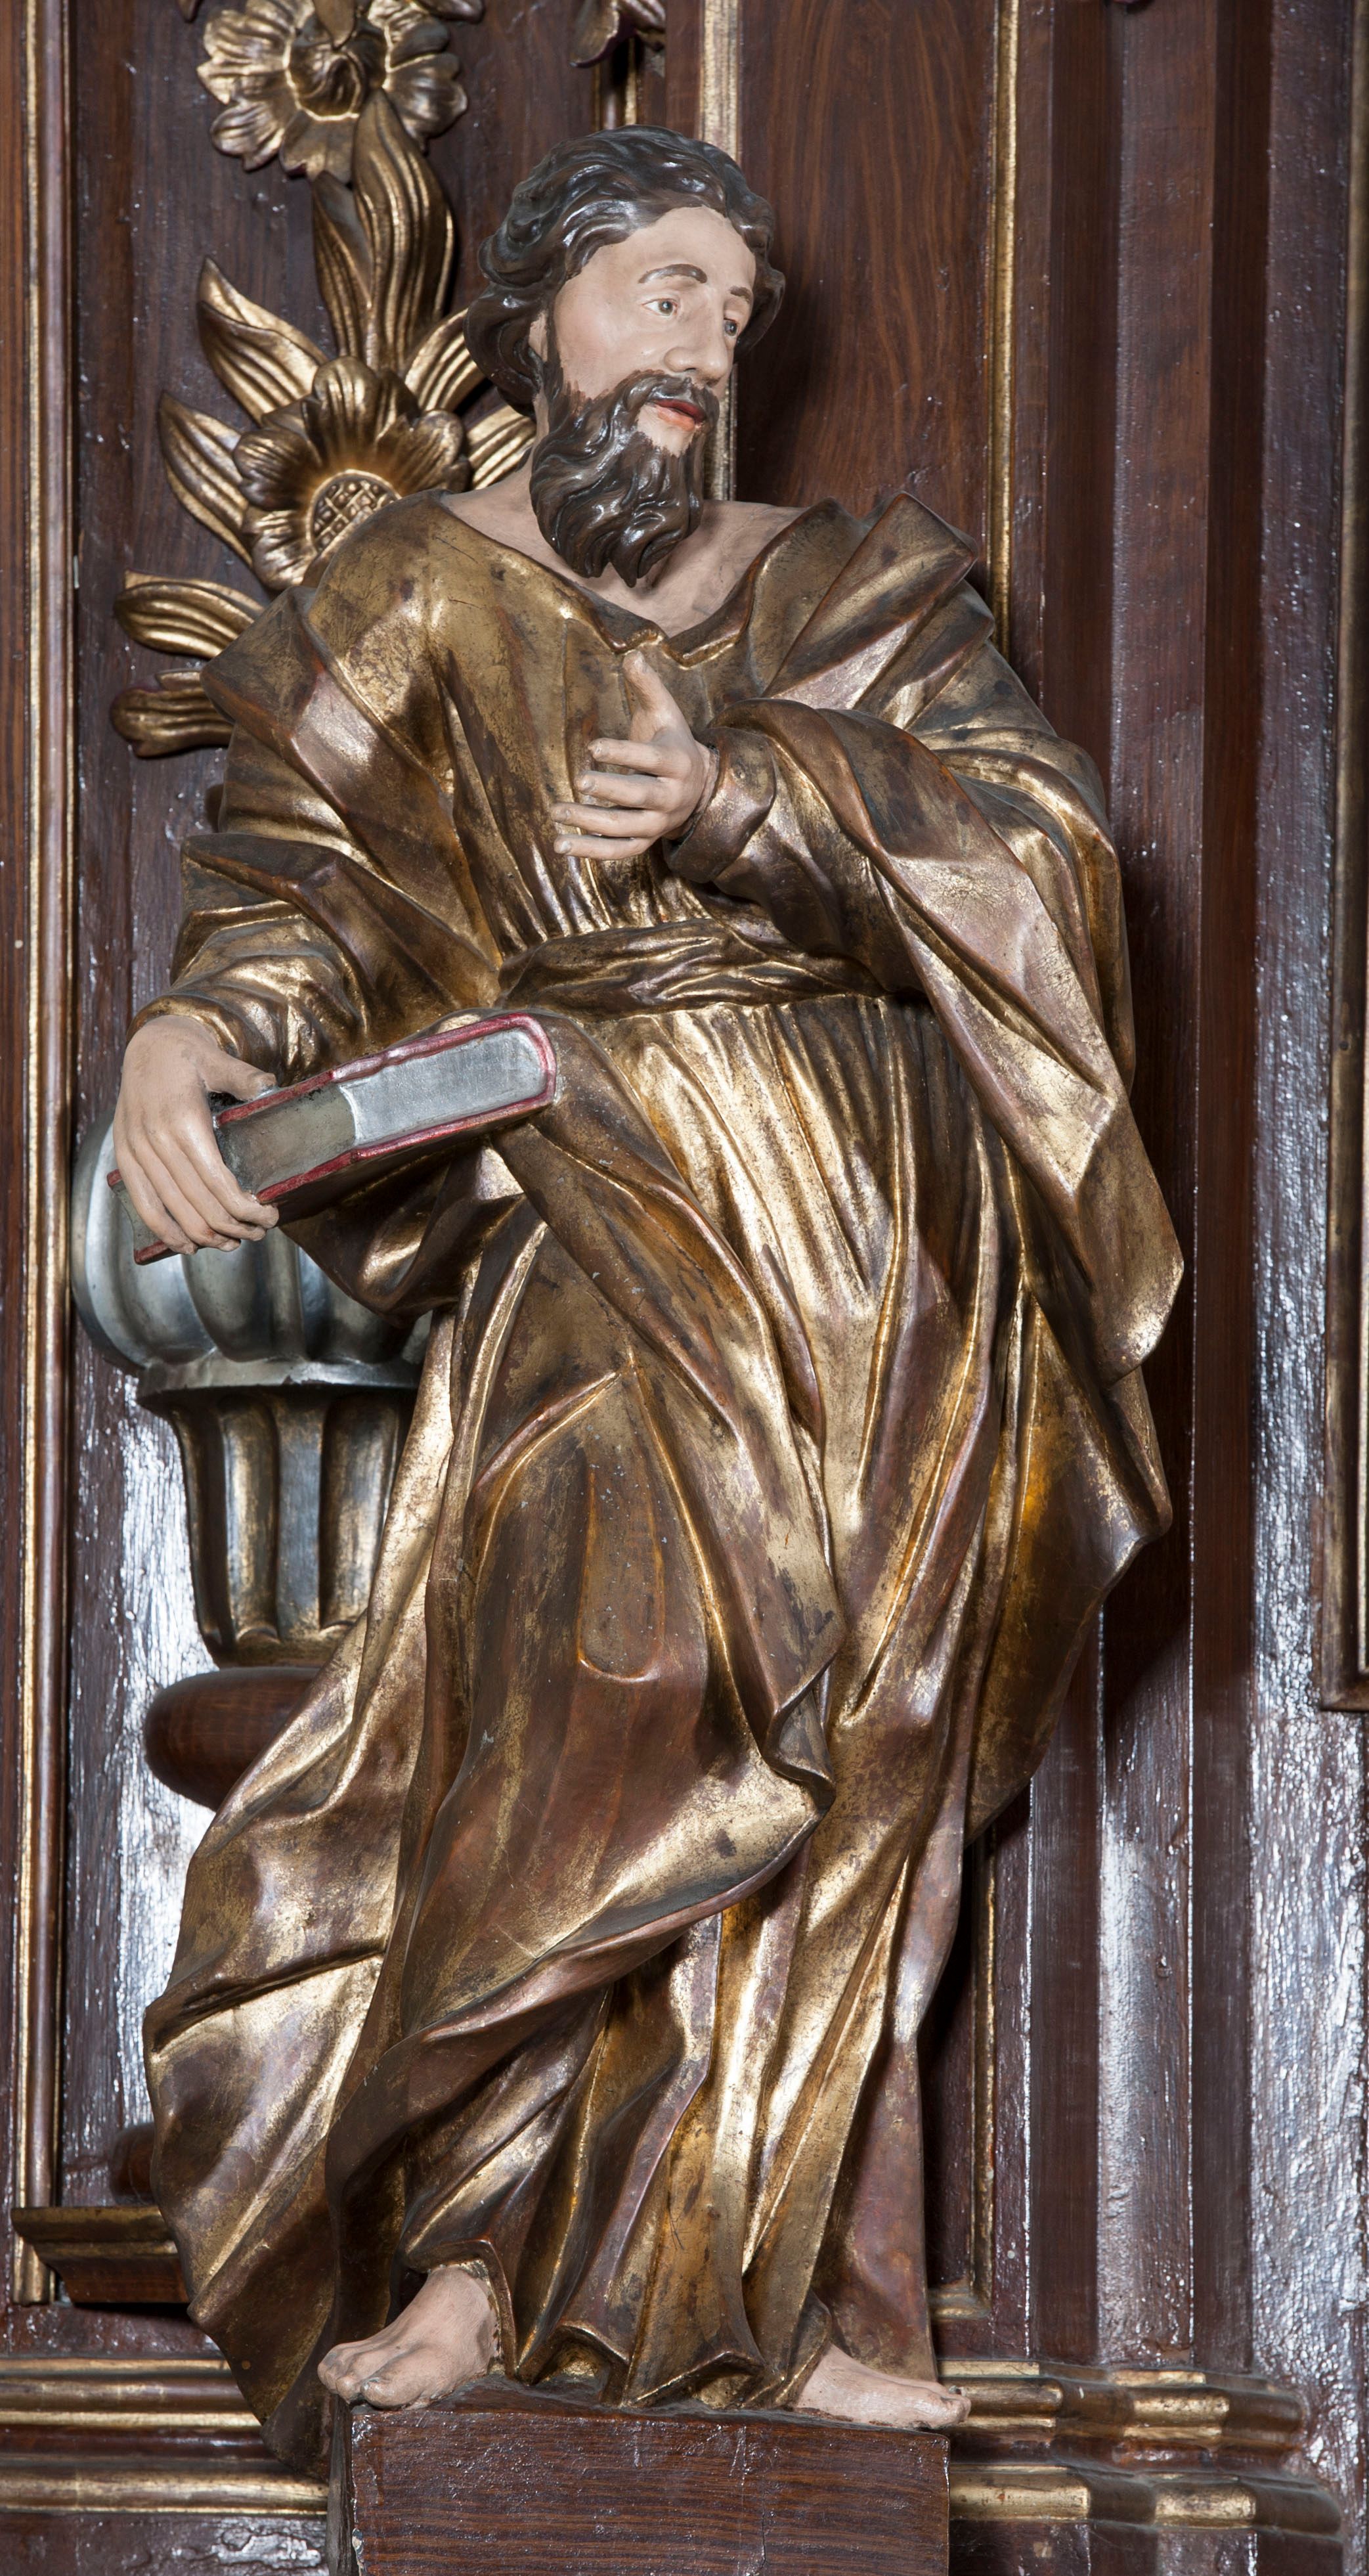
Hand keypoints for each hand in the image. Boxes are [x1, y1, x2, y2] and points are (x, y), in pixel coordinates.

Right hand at [113, 1017, 277, 1255]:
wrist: (146, 1044)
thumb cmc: (187, 1053)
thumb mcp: (217, 1059)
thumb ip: (243, 1077)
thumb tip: (269, 1087)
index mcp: (184, 1123)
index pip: (219, 1185)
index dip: (247, 1210)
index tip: (270, 1216)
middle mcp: (157, 1142)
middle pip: (201, 1206)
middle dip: (235, 1227)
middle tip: (259, 1233)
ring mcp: (138, 1152)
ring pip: (174, 1212)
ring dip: (206, 1236)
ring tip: (232, 1243)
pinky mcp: (125, 1157)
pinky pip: (143, 1205)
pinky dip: (166, 1231)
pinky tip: (189, 1245)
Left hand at [551, 649, 715, 861]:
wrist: (698, 788)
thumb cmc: (671, 743)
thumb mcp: (666, 712)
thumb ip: (648, 687)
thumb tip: (632, 654)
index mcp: (677, 762)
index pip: (649, 760)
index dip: (622, 754)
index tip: (592, 747)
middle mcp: (671, 796)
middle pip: (639, 796)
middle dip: (608, 789)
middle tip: (578, 781)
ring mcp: (658, 823)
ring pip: (624, 827)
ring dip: (590, 823)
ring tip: (557, 811)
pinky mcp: (645, 841)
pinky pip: (618, 851)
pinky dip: (590, 852)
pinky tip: (561, 846)